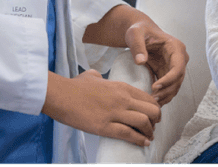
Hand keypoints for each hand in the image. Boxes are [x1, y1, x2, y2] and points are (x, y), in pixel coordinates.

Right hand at [42, 70, 160, 146]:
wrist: (61, 95)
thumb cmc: (74, 86)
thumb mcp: (91, 76)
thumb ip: (99, 76)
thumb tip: (99, 77)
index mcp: (121, 87)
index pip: (147, 97)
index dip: (154, 108)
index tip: (153, 115)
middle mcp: (122, 98)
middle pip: (151, 109)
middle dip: (156, 120)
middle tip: (154, 126)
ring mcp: (114, 113)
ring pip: (144, 122)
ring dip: (149, 131)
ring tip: (149, 136)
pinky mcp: (105, 127)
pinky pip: (129, 134)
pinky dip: (139, 140)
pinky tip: (144, 142)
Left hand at [83, 5, 188, 105]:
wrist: (140, 32)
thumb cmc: (139, 30)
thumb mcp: (135, 34)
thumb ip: (137, 46)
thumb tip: (140, 61)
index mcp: (176, 47)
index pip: (178, 67)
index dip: (169, 79)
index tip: (155, 86)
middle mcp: (180, 58)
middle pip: (178, 79)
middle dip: (167, 91)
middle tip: (152, 99)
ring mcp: (175, 67)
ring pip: (175, 86)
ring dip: (166, 96)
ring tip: (152, 103)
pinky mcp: (168, 73)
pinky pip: (169, 87)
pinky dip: (163, 95)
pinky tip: (153, 102)